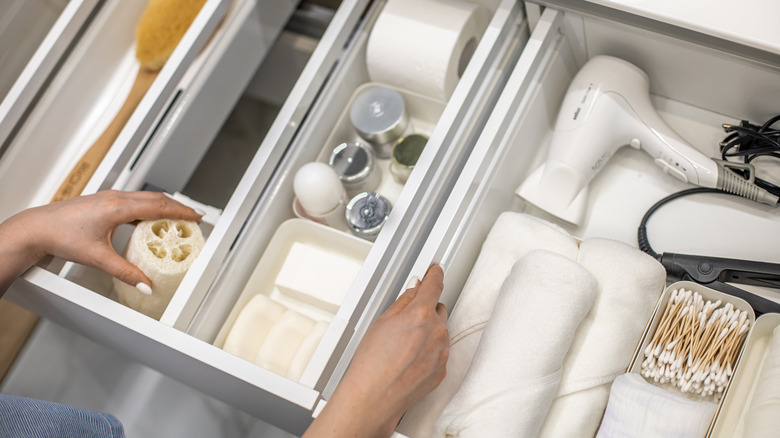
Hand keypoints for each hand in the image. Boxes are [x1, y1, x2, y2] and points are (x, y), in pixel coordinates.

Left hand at [0, 190, 201, 293]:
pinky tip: (150, 219)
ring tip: (176, 218)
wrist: (38, 228)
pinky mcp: (104, 201)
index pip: (159, 206)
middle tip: (194, 217)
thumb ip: (126, 273)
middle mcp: (116, 198)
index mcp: (118, 208)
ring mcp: (110, 197)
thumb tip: (146, 285)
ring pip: (145, 197)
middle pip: (156, 199)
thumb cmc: (61, 236)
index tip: (197, 216)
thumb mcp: (98, 258)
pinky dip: (149, 207)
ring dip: (164, 206)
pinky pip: (134, 201)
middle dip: (178, 207)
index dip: (181, 211)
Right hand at [304, 264, 448, 437]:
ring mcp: (442, 352)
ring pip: (439, 331)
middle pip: (438, 309)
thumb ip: (403, 302)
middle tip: (405, 321)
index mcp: (421, 314)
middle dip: (425, 310)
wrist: (374, 397)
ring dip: (427, 332)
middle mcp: (437, 331)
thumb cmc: (372, 363)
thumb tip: (415, 289)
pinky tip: (408, 360)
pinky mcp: (442, 370)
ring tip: (402, 348)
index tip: (436, 269)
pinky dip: (428, 351)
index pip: (434, 285)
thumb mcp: (382, 322)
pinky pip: (439, 351)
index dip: (435, 274)